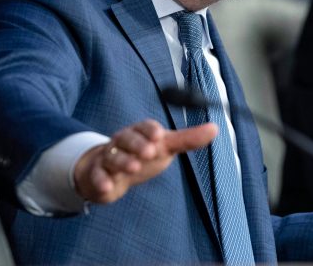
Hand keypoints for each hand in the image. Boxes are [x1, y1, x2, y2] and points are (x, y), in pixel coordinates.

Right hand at [73, 119, 217, 203]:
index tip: (159, 136)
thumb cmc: (143, 155)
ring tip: (133, 168)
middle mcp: (123, 142)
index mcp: (140, 132)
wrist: (111, 172)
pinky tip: (108, 187)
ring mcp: (109, 157)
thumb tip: (215, 128)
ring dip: (122, 161)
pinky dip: (101, 180)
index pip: (144, 126)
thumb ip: (188, 139)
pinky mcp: (98, 174)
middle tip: (149, 152)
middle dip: (137, 144)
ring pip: (113, 156)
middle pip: (127, 138)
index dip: (150, 130)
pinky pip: (97, 175)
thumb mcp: (165, 147)